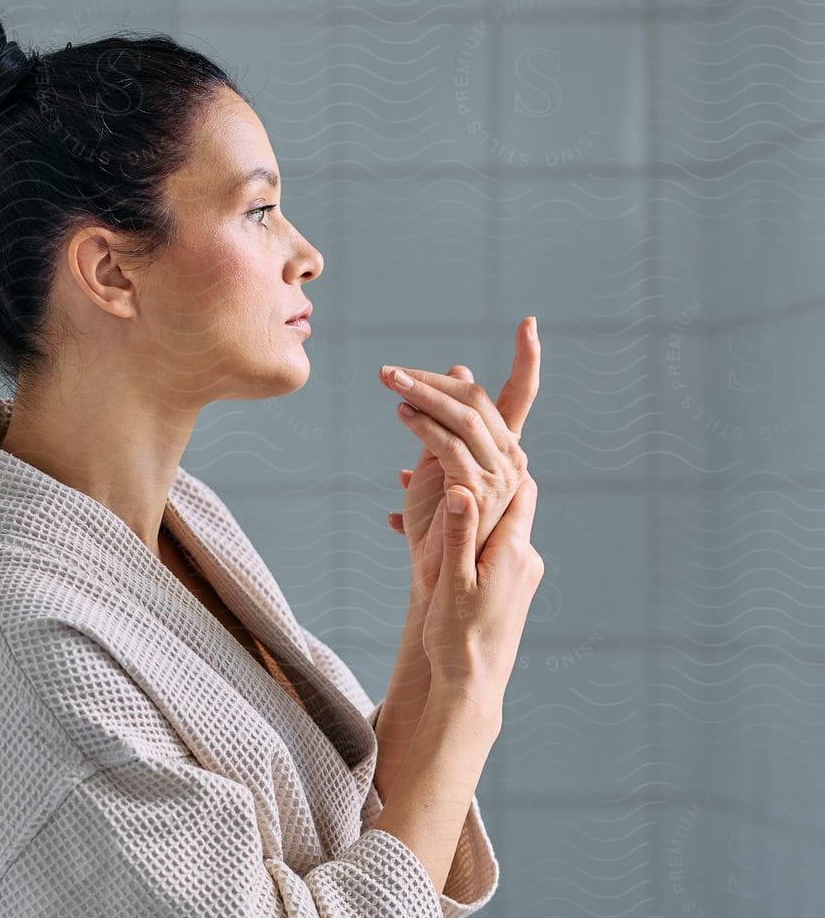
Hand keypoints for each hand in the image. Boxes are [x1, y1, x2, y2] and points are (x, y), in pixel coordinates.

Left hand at [381, 317, 540, 604]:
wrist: (444, 593)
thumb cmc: (440, 536)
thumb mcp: (438, 473)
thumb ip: (445, 428)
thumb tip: (457, 374)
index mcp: (505, 455)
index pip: (522, 397)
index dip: (528, 361)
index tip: (529, 323)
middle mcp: (512, 465)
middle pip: (480, 403)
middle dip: (435, 381)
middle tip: (391, 371)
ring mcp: (501, 483)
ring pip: (467, 422)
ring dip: (424, 398)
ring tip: (388, 385)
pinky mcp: (479, 499)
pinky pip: (453, 451)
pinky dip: (427, 428)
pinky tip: (402, 414)